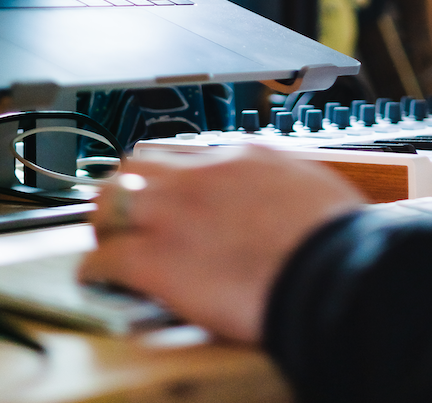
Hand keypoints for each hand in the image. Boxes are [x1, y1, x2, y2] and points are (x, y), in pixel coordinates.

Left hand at [79, 146, 363, 341]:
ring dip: (105, 221)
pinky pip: (105, 258)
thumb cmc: (335, 239)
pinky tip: (97, 279)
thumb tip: (288, 196)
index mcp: (241, 156)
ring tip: (105, 240)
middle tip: (127, 212)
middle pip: (139, 165)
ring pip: (111, 200)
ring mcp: (173, 213)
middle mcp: (199, 174)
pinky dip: (96, 269)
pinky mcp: (155, 259)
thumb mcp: (313, 187)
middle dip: (129, 188)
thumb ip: (284, 186)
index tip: (173, 192)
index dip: (174, 176)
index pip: (188, 153)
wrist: (328, 271)